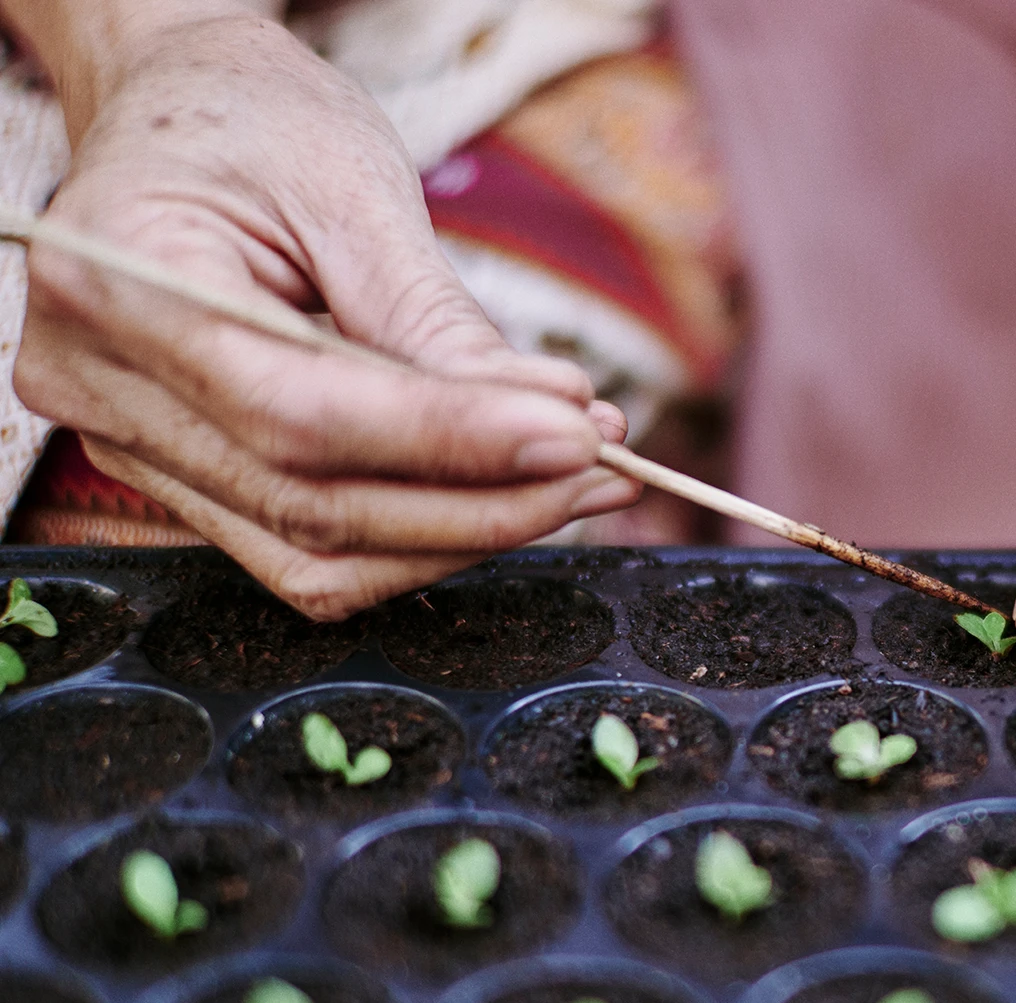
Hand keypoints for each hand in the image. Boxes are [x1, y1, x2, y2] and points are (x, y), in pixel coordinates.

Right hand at [8, 3, 638, 618]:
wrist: (180, 113)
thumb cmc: (257, 123)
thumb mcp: (349, 186)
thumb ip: (432, 319)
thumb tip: (549, 426)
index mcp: (114, 278)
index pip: (296, 410)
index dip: (446, 438)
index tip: (574, 432)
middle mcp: (95, 383)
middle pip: (308, 506)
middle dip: (479, 503)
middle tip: (601, 461)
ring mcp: (126, 444)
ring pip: (314, 557)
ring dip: (464, 535)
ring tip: (580, 477)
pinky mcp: (181, 477)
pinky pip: (308, 549)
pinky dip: (422, 535)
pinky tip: (512, 491)